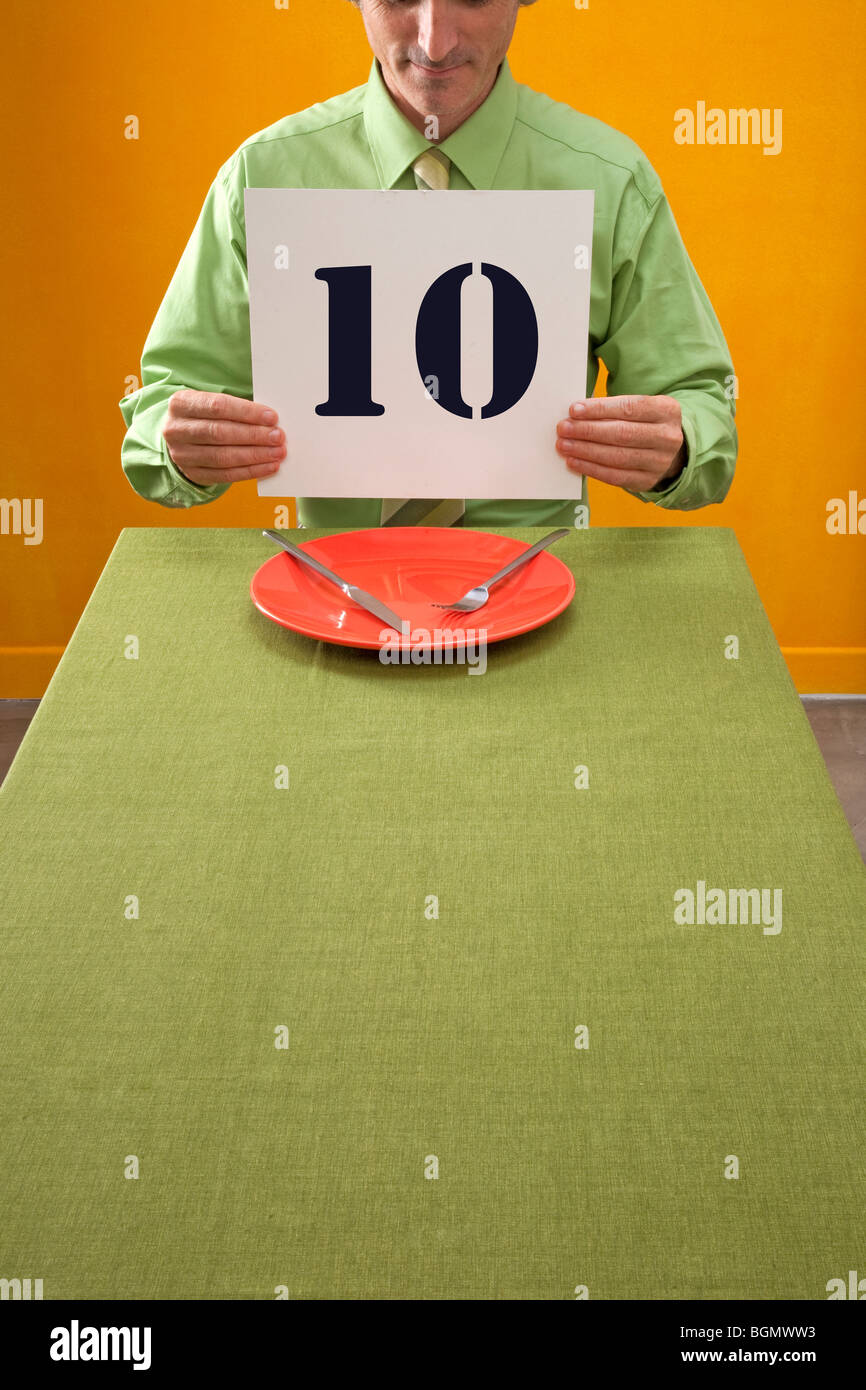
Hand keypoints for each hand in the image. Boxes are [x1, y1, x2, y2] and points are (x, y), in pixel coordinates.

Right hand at [162, 390, 285, 484]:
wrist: (180, 437)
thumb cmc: (204, 416)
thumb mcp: (210, 403)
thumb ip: (236, 409)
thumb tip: (270, 421)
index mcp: (181, 404)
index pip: (218, 406)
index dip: (247, 412)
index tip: (272, 417)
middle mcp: (176, 430)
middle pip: (220, 433)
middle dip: (253, 435)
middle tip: (278, 437)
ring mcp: (182, 455)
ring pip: (223, 457)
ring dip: (255, 455)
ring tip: (277, 453)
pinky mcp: (193, 473)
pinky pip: (225, 475)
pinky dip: (250, 471)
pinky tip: (268, 466)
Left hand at [556, 394, 685, 490]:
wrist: (668, 452)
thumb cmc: (644, 424)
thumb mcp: (640, 409)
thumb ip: (614, 408)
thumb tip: (577, 414)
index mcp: (666, 410)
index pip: (629, 407)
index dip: (600, 409)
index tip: (574, 410)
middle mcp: (667, 437)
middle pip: (622, 433)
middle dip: (588, 431)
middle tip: (563, 429)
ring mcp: (660, 462)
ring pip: (617, 456)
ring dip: (586, 451)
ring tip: (564, 445)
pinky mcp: (648, 480)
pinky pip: (615, 476)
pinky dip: (591, 469)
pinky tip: (574, 462)